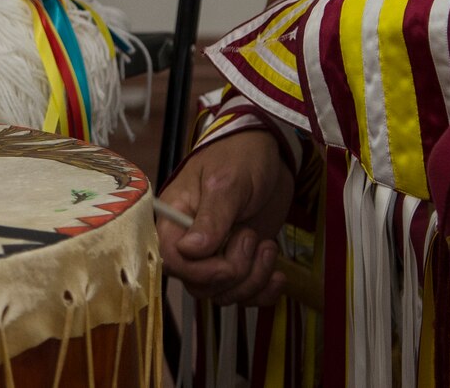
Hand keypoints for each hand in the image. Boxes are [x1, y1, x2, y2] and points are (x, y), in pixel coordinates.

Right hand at [157, 131, 295, 304]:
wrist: (271, 154)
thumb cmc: (241, 156)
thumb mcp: (227, 182)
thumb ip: (212, 217)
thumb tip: (190, 250)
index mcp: (176, 219)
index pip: (172, 262)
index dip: (199, 272)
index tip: (227, 262)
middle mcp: (192, 243)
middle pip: (199, 285)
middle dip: (233, 272)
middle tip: (251, 236)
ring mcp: (218, 255)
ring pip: (224, 293)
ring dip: (252, 280)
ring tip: (267, 246)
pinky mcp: (242, 261)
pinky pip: (245, 295)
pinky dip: (264, 292)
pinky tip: (278, 275)